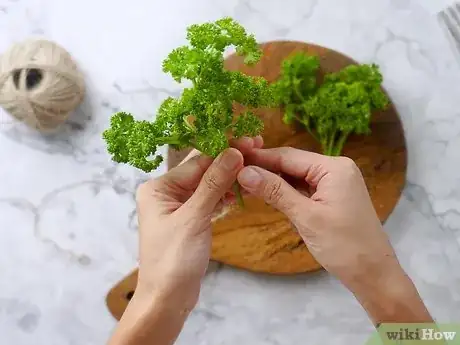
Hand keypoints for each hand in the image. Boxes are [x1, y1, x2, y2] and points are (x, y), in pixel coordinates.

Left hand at [134, 136, 261, 309]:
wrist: (167, 300)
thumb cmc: (173, 260)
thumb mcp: (194, 218)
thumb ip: (214, 184)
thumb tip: (233, 151)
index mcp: (159, 187)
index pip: (197, 161)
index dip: (224, 149)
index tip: (249, 140)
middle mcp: (166, 193)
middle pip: (203, 169)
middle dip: (229, 160)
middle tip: (257, 147)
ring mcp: (178, 206)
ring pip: (208, 184)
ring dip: (230, 177)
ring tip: (255, 167)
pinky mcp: (189, 219)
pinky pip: (209, 200)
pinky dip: (225, 195)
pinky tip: (242, 190)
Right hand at [238, 147, 431, 322]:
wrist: (374, 274)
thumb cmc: (343, 246)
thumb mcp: (306, 217)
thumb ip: (275, 191)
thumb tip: (244, 172)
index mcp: (334, 168)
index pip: (288, 156)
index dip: (259, 158)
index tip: (233, 159)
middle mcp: (336, 169)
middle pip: (292, 164)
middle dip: (265, 169)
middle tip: (233, 173)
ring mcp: (336, 183)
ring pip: (297, 177)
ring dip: (274, 181)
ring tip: (244, 183)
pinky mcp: (333, 197)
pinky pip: (305, 188)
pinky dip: (286, 192)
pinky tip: (266, 194)